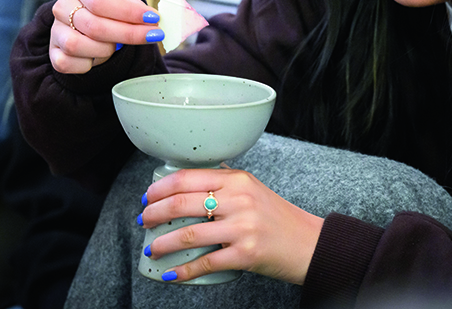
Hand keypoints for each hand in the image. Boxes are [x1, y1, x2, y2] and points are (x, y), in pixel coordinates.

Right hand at [49, 0, 161, 73]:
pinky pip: (67, 64)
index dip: (129, 12)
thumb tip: (158, 21)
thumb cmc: (111, 8)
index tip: (154, 19)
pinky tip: (100, 56)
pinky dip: (88, 64)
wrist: (89, 19)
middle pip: (94, 25)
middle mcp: (62, 5)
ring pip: (77, 45)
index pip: (100, 0)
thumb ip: (141, 10)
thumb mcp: (124, 0)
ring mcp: (56, 29)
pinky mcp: (53, 52)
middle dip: (128, 34)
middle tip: (153, 36)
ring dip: (105, 50)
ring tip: (117, 46)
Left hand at [140, 168, 323, 284]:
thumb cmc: (277, 217)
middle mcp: (238, 200)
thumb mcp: (253, 188)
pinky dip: (183, 271)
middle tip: (145, 221)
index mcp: (236, 180)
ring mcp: (242, 228)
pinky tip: (171, 274)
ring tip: (153, 247)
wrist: (307, 243)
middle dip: (155, 214)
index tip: (148, 198)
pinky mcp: (244, 254)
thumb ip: (224, 181)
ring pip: (188, 234)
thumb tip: (190, 179)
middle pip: (181, 204)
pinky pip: (205, 263)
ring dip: (163, 243)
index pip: (187, 178)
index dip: (160, 189)